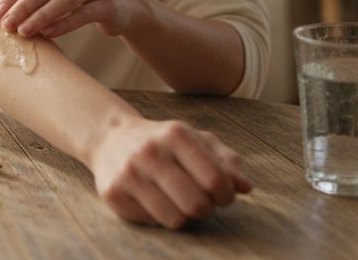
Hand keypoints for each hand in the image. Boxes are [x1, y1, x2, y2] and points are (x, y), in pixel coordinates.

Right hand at [88, 115, 251, 228]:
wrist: (111, 138)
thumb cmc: (164, 142)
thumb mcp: (197, 140)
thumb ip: (225, 160)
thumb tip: (246, 187)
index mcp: (176, 134)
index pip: (215, 179)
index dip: (226, 195)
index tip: (223, 195)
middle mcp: (150, 152)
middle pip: (197, 204)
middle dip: (207, 209)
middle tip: (202, 202)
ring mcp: (129, 174)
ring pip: (175, 219)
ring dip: (184, 216)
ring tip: (180, 202)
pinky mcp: (113, 193)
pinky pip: (152, 221)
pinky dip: (160, 216)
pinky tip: (155, 200)